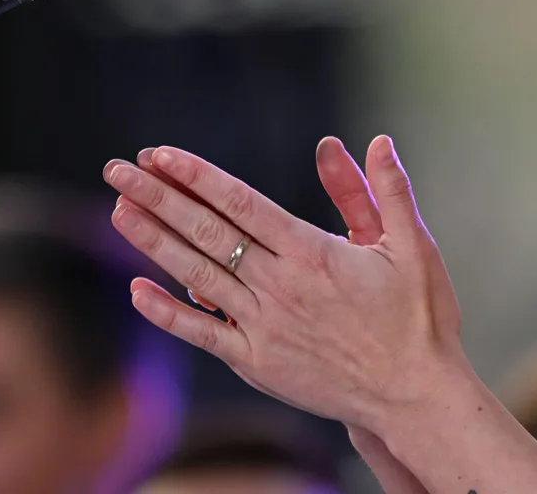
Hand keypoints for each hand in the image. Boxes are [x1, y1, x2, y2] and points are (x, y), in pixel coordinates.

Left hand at [102, 135, 467, 434]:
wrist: (413, 395)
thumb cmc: (418, 318)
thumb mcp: (412, 246)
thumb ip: (387, 191)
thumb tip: (376, 141)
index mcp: (313, 251)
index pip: (240, 203)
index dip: (196, 176)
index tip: (160, 154)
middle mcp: (280, 286)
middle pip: (207, 233)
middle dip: (158, 197)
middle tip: (118, 170)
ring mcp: (264, 326)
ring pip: (196, 275)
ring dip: (153, 241)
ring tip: (119, 210)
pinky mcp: (257, 361)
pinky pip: (202, 333)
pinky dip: (167, 312)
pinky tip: (137, 290)